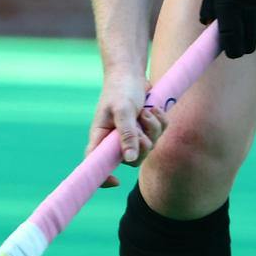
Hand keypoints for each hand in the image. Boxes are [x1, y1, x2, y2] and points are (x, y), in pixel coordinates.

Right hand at [86, 71, 170, 189]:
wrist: (131, 73)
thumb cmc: (121, 89)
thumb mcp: (123, 110)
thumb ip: (126, 133)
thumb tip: (130, 159)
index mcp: (101, 137)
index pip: (95, 164)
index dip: (103, 177)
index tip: (116, 181)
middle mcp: (115, 140)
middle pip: (133, 160)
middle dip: (143, 145)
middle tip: (142, 126)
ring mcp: (132, 136)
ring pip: (149, 147)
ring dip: (152, 129)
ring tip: (147, 110)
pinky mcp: (145, 129)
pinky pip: (159, 135)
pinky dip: (160, 122)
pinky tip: (154, 109)